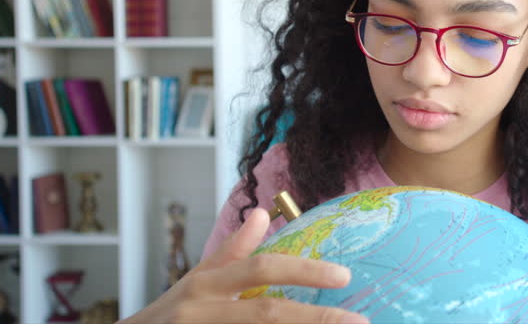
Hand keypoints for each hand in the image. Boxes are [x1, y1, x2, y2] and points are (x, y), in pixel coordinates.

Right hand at [118, 208, 369, 323]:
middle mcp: (201, 311)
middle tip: (359, 321)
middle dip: (316, 318)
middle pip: (266, 314)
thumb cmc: (169, 316)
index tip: (344, 277)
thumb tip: (263, 214)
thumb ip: (232, 252)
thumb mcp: (196, 281)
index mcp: (205, 285)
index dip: (304, 271)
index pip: (260, 270)